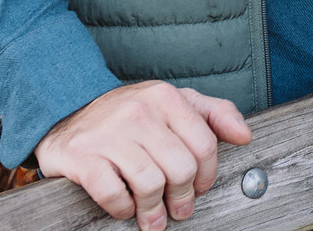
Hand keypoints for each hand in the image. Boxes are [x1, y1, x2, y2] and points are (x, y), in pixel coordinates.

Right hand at [32, 81, 249, 228]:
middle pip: (180, 168)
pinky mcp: (82, 156)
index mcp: (165, 96)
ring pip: (150, 183)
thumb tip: (245, 135)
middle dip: (183, 197)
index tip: (200, 189)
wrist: (67, 114)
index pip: (203, 144)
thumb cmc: (129, 115)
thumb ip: (214, 114)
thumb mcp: (173, 104)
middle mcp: (138, 111)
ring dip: (154, 210)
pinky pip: (113, 193)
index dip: (207, 175)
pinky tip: (125, 207)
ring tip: (153, 217)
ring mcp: (108, 133)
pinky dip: (123, 208)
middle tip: (179, 210)